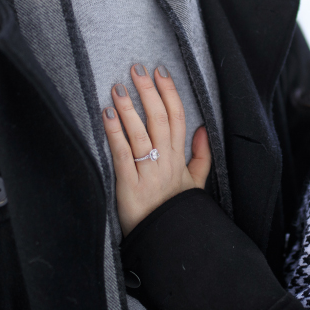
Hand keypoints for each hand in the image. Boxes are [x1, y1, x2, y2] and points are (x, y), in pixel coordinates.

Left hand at [102, 64, 211, 235]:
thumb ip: (200, 155)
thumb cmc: (176, 210)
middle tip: (137, 69)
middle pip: (160, 119)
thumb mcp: (195, 183)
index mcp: (180, 159)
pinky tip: (107, 114)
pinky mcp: (128, 186)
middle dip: (148, 92)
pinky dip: (114, 132)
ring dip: (129, 107)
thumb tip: (202, 130)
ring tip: (119, 87)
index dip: (169, 93)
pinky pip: (122, 153)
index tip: (160, 72)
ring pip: (141, 133)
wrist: (165, 240)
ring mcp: (147, 173)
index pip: (178, 118)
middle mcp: (165, 163)